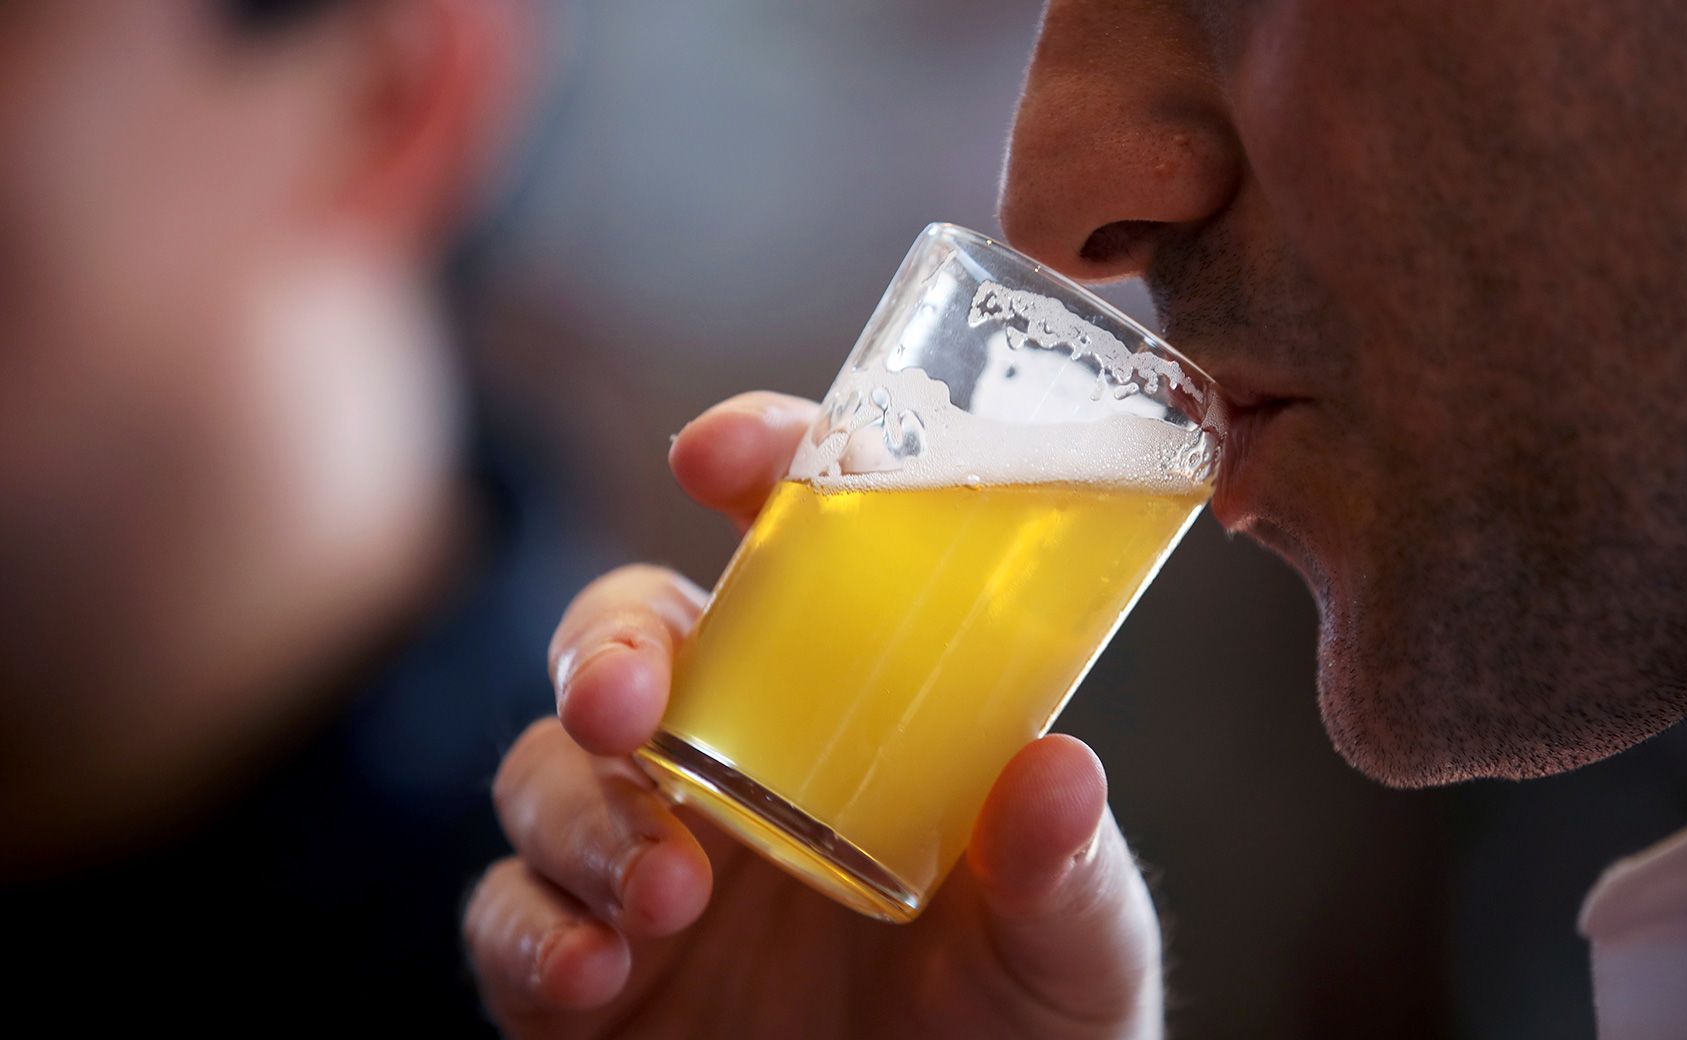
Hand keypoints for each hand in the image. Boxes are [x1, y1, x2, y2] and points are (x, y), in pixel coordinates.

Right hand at [465, 392, 1164, 1038]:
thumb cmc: (1024, 1030)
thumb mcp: (1070, 946)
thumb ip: (1062, 871)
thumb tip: (1059, 770)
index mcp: (852, 715)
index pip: (788, 554)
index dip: (747, 470)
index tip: (719, 458)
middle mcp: (733, 767)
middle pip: (624, 640)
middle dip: (605, 647)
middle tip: (628, 702)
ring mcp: (643, 867)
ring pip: (542, 772)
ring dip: (580, 811)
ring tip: (666, 893)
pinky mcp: (577, 980)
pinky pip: (502, 921)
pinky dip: (529, 930)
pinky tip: (595, 970)